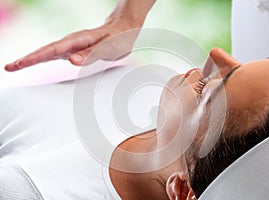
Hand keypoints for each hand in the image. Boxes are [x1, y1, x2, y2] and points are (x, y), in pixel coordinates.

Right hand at [4, 18, 141, 71]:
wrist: (123, 30)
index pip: (52, 50)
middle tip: (9, 67)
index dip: (35, 58)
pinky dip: (44, 58)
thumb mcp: (108, 47)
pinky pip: (57, 54)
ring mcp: (72, 46)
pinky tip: (37, 62)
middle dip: (27, 59)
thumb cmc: (118, 38)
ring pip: (49, 52)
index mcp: (78, 41)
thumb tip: (71, 61)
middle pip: (45, 51)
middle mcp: (72, 43)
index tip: (18, 64)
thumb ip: (91, 54)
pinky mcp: (75, 50)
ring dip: (33, 59)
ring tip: (16, 66)